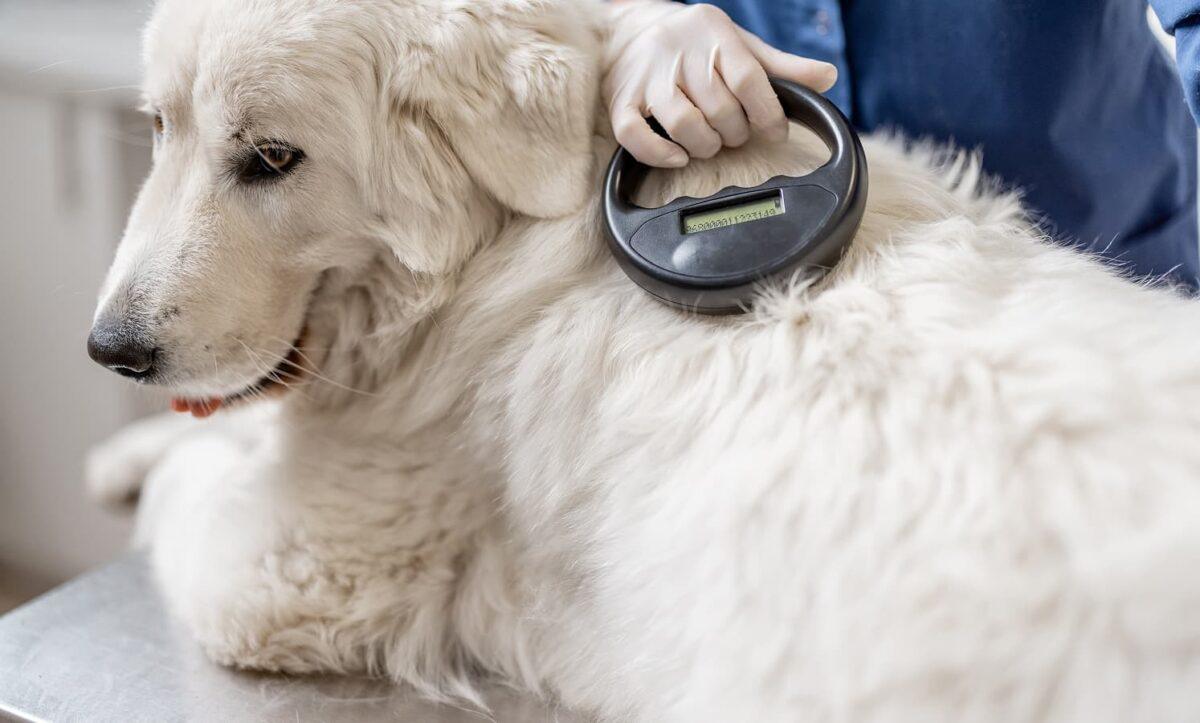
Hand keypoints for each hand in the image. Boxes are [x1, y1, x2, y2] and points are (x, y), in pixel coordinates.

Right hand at [605, 1, 837, 167]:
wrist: (630, 31)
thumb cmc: (695, 45)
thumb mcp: (740, 46)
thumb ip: (781, 66)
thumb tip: (828, 78)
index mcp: (713, 34)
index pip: (749, 80)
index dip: (768, 114)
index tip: (775, 132)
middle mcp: (678, 53)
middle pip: (720, 109)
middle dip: (736, 132)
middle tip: (736, 133)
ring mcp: (647, 78)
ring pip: (684, 125)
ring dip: (705, 145)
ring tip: (710, 141)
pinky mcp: (621, 101)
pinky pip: (636, 135)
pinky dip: (659, 154)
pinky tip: (678, 156)